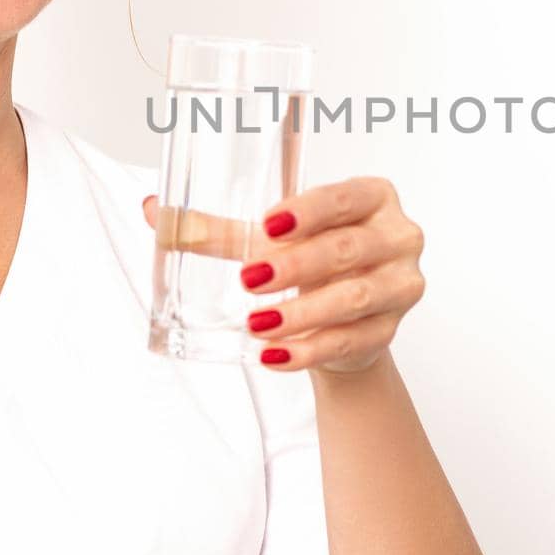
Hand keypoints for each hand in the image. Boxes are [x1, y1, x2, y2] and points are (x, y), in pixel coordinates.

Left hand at [142, 178, 425, 372]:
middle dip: (298, 265)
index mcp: (372, 197)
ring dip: (302, 313)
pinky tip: (276, 356)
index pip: (345, 197)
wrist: (345, 316)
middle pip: (348, 249)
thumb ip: (219, 230)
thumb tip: (154, 211)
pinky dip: (310, 350)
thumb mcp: (273, 240)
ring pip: (354, 297)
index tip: (269, 225)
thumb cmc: (313, 260)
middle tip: (249, 279)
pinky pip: (351, 341)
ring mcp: (400, 284)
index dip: (309, 211)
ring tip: (258, 324)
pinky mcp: (390, 328)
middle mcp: (397, 236)